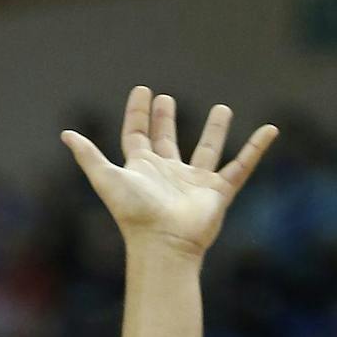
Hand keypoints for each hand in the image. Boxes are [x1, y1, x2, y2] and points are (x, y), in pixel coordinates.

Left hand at [62, 87, 275, 256]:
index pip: (137, 136)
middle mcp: (167, 174)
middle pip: (167, 141)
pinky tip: (270, 130)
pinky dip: (257, 149)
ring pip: (207, 150)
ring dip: (214, 130)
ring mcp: (194, 184)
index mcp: (142, 170)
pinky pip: (242, 167)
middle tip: (165, 99)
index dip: (138, 114)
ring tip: (222, 109)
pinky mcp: (217, 193)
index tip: (143, 90)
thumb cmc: (135, 215)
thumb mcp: (107, 180)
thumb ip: (89, 157)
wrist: (164, 246)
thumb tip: (66, 135)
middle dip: (166, 121)